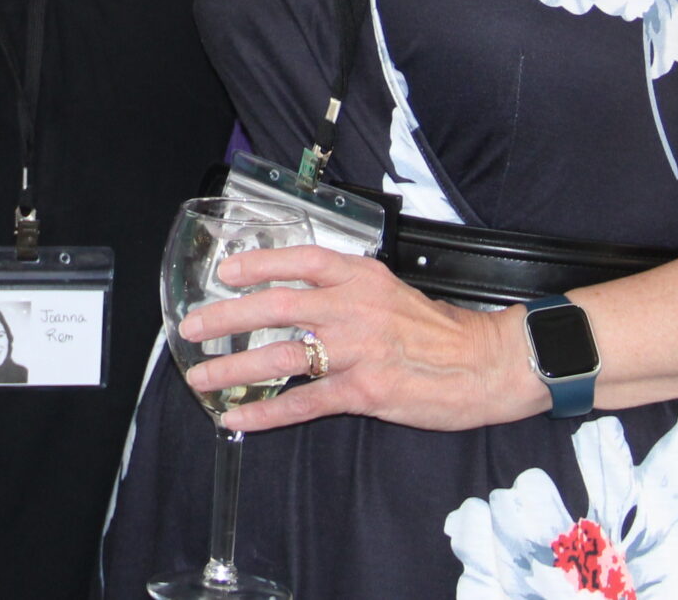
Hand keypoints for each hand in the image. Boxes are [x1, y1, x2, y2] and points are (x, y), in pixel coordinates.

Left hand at [176, 244, 536, 434]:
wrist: (486, 364)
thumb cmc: (439, 331)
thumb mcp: (391, 290)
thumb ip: (347, 289)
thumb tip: (296, 291)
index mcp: (360, 277)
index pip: (299, 260)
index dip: (257, 263)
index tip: (225, 272)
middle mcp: (354, 308)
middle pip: (276, 306)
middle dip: (226, 317)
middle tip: (192, 326)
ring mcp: (357, 350)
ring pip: (281, 355)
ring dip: (234, 367)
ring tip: (201, 377)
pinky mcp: (363, 391)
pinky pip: (304, 401)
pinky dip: (267, 411)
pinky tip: (240, 416)